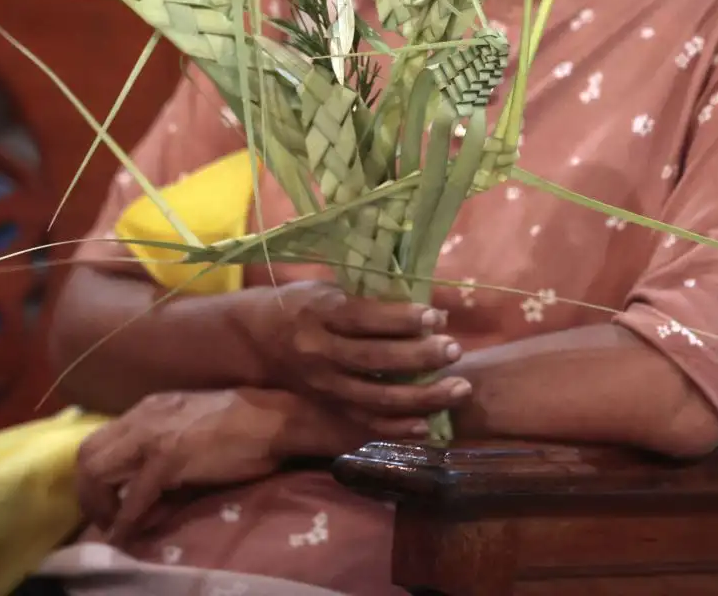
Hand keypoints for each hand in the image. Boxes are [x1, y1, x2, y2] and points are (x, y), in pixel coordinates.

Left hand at [75, 389, 290, 542]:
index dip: (94, 476)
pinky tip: (128, 534)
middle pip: (86, 453)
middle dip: (87, 492)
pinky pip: (134, 494)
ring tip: (114, 526)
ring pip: (97, 469)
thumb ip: (162, 453)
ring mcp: (152, 434)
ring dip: (99, 505)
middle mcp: (142, 416)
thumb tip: (146, 492)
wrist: (274, 420)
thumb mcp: (189, 433)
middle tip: (103, 518)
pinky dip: (127, 518)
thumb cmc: (241, 428)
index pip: (99, 440)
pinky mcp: (168, 456)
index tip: (107, 501)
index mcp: (147, 409)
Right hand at [238, 280, 470, 429]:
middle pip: (373, 359)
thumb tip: (429, 308)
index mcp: (320, 313)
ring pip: (375, 398)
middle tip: (454, 350)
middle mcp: (318, 352)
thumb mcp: (330, 289)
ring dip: (421, 397)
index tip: (436, 317)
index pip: (363, 318)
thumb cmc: (306, 304)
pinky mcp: (327, 406)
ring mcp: (323, 385)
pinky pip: (364, 423)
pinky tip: (428, 425)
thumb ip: (372, 297)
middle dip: (419, 356)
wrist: (258, 338)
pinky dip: (397, 428)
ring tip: (458, 389)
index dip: (400, 319)